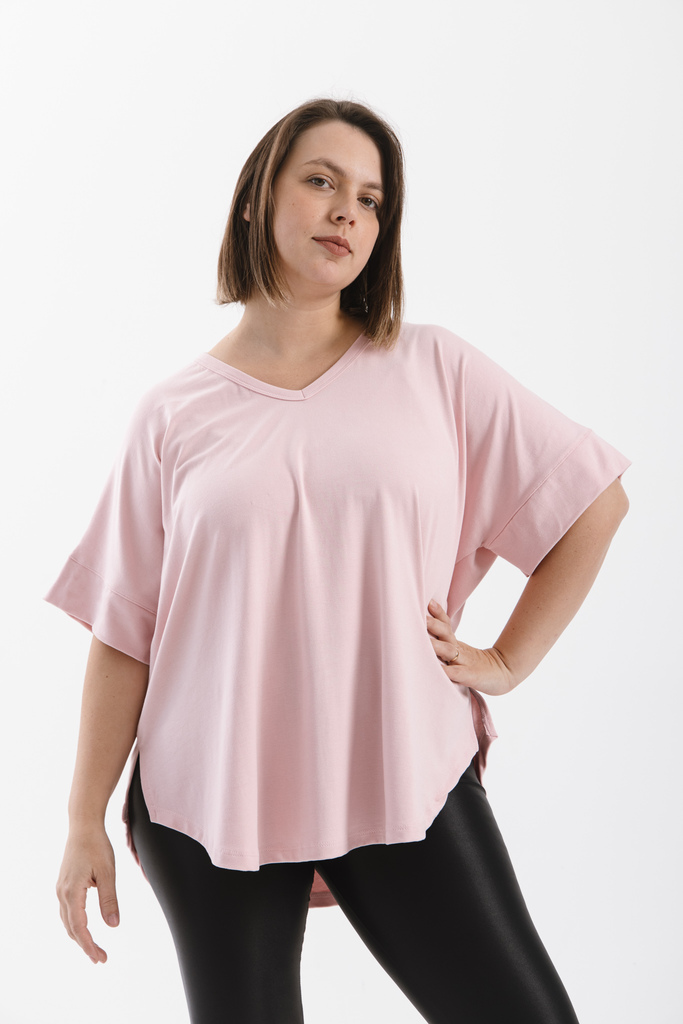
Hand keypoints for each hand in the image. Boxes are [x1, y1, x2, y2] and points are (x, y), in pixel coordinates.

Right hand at [56, 827, 119, 963]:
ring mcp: (61, 889)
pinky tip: (83, 927)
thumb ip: (109, 899)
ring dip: (79, 936)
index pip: (79, 928)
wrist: (83, 827)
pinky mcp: (63, 884)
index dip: (89, 945)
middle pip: (71, 928)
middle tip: (101, 958)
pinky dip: (75, 924)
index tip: (101, 958)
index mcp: (72, 892)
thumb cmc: (97, 845)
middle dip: (85, 945)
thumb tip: (114, 925)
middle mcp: (62, 893)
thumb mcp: (108, 872)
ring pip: (67, 921)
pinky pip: (67, 911)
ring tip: (94, 948)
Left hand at [426, 600, 515, 696]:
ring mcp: (464, 663)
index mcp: (455, 643)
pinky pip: (456, 673)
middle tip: (420, 616)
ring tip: (423, 640)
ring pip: (448, 651)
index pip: (446, 625)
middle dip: (433, 625)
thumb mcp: (460, 651)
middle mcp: (459, 650)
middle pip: (446, 634)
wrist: (503, 674)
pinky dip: (446, 671)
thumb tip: (426, 631)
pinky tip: (437, 669)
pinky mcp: (469, 676)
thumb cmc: (476, 664)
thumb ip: (444, 644)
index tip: (430, 602)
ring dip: (436, 645)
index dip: (438, 614)